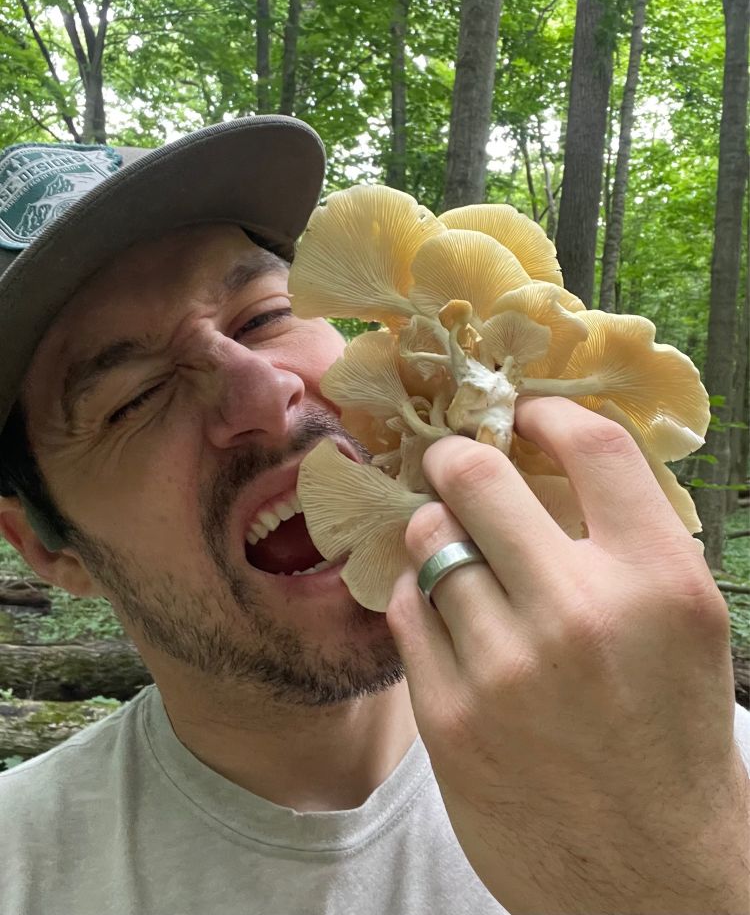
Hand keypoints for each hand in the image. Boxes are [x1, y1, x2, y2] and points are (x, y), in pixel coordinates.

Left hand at [387, 397, 748, 914]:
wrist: (652, 874)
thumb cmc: (669, 733)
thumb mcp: (682, 623)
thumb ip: (626, 537)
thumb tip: (545, 456)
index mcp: (659, 581)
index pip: (594, 446)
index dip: (548, 412)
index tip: (524, 413)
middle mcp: (580, 614)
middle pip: (478, 478)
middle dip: (455, 456)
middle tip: (450, 458)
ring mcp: (505, 668)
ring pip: (430, 539)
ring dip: (438, 532)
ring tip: (454, 547)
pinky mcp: (449, 717)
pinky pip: (406, 608)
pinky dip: (420, 596)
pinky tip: (445, 612)